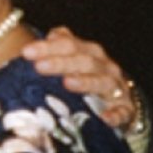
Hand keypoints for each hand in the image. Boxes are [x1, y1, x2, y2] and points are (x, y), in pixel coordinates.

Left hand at [21, 26, 135, 127]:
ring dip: (86, 82)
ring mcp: (116, 88)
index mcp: (89, 52)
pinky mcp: (126, 109)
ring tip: (67, 83)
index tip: (26, 52)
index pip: (69, 44)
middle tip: (39, 66)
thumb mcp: (72, 59)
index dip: (48, 47)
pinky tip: (105, 118)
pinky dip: (115, 115)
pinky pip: (122, 112)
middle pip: (84, 61)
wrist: (117, 100)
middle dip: (61, 63)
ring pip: (102, 82)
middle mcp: (104, 67)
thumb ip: (59, 45)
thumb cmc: (85, 76)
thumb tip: (50, 34)